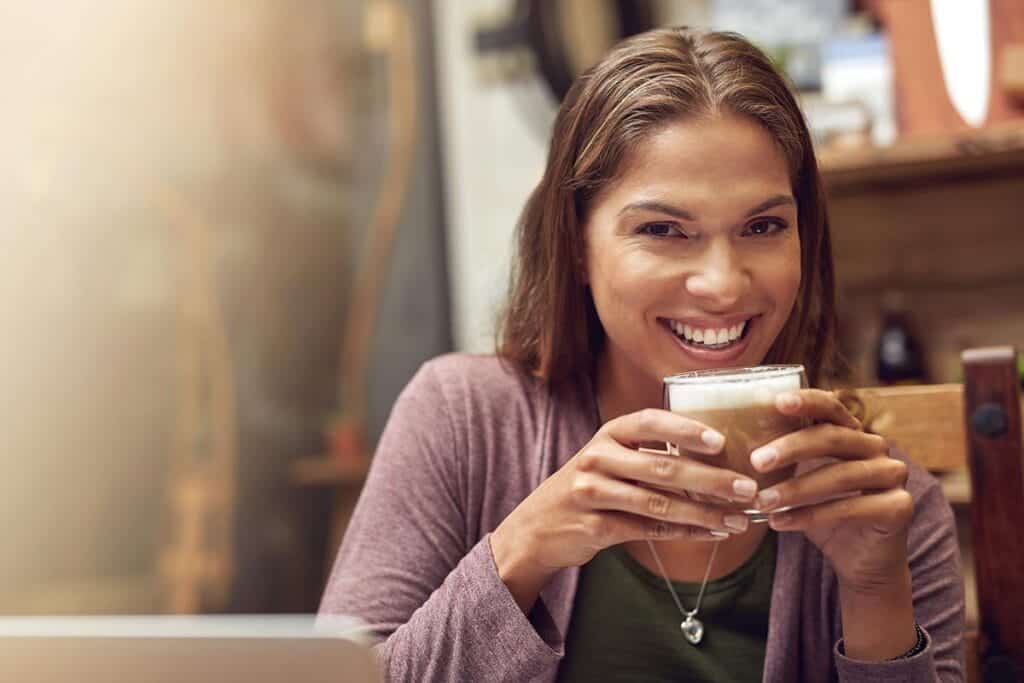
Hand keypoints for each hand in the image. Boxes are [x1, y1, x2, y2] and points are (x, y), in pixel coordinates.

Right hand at [491, 409, 755, 611]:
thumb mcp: (608, 459)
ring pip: (659, 503)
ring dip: (705, 513)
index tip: (721, 440)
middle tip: (747, 487)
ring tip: (738, 519)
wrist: (537, 527)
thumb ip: (648, 454)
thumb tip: (714, 456)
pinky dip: (683, 532)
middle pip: (663, 467)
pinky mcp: (594, 526)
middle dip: (711, 479)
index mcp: (607, 434)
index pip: (650, 422)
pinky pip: (647, 529)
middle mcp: (598, 458)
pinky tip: (710, 534)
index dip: (686, 429)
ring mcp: (593, 493)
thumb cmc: (588, 487)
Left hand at [750, 389, 912, 591]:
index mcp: (851, 433)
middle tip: (756, 461)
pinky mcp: (900, 507)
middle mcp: (876, 448)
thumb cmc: (822, 513)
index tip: (777, 401)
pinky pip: (851, 508)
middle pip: (833, 438)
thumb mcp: (798, 481)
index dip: (808, 401)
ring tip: (762, 502)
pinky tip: (780, 523)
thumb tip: (730, 442)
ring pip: (841, 475)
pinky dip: (811, 516)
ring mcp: (892, 475)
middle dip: (791, 448)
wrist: (860, 561)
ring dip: (796, 489)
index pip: (831, 407)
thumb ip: (780, 460)